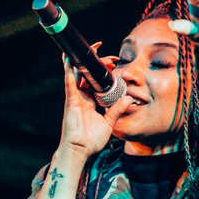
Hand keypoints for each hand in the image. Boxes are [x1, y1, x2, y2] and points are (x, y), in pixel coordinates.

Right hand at [58, 42, 131, 160]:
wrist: (80, 150)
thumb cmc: (91, 140)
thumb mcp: (109, 123)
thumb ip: (117, 110)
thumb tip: (129, 99)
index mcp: (91, 100)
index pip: (96, 80)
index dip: (103, 69)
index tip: (113, 60)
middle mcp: (82, 96)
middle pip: (87, 73)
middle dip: (95, 61)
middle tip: (104, 51)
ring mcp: (75, 98)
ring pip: (77, 74)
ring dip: (82, 61)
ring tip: (88, 48)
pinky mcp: (71, 101)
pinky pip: (70, 84)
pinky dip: (69, 72)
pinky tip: (69, 60)